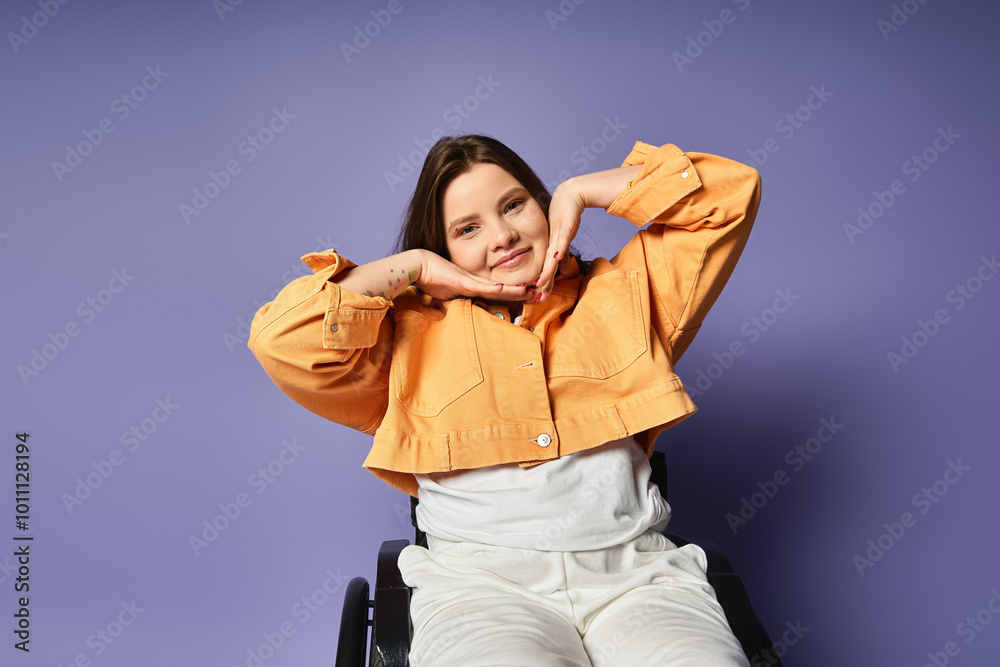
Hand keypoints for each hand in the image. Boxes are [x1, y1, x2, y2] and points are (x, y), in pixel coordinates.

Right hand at [415, 250, 529, 301]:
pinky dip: (491, 288)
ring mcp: (469, 280)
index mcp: (472, 285)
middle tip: (537, 294)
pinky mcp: (461, 280)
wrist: (418, 265)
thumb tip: (458, 308)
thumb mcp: (446, 292)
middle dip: (519, 293)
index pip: (496, 293)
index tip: (525, 298)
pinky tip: (503, 289)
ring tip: (529, 292)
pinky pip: (478, 286)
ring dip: (512, 290)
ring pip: (495, 287)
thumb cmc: (430, 277)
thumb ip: (455, 298)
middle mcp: (474, 282)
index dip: (511, 296)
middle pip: (501, 290)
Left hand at [532, 179, 584, 301]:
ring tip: (539, 284)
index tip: (537, 300)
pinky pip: (561, 239)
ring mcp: (556, 235)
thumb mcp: (564, 239)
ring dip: (546, 271)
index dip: (543, 286)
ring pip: (550, 257)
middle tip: (535, 300)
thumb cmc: (566, 216)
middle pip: (546, 267)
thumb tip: (565, 272)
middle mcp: (549, 243)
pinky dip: (559, 249)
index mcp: (550, 248)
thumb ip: (563, 255)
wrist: (570, 195)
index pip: (546, 270)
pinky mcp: (564, 226)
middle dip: (542, 285)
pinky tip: (555, 258)